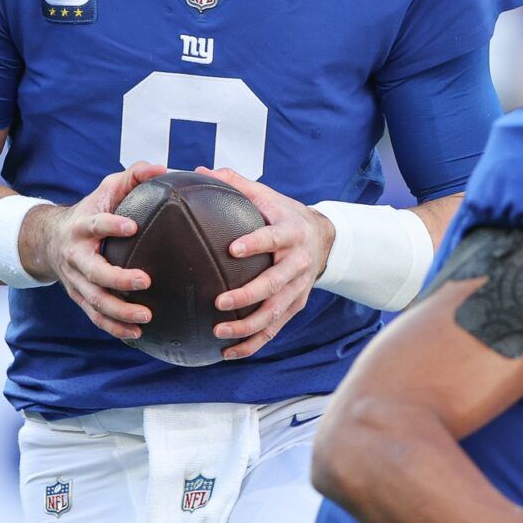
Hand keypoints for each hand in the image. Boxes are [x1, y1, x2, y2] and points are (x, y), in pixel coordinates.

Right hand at [28, 162, 164, 341]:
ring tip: (146, 317)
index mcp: (82, 226)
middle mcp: (76, 256)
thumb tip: (162, 169)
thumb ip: (133, 176)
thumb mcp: (107, 189)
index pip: (94, 224)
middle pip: (93, 271)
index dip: (110, 225)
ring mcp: (76, 280)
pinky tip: (137, 333)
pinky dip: (115, 327)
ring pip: (94, 301)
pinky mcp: (80, 297)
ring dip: (120, 311)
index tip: (131, 226)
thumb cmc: (91, 210)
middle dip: (117, 278)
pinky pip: (96, 317)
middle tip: (145, 280)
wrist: (50, 239)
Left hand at [196, 166, 334, 360]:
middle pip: (275, 284)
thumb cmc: (284, 214)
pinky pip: (273, 330)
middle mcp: (297, 263)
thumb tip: (198, 170)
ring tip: (218, 334)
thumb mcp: (267, 195)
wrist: (324, 238)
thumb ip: (236, 184)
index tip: (233, 249)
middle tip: (219, 303)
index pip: (273, 239)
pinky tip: (227, 353)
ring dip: (247, 327)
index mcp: (290, 234)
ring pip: (274, 314)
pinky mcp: (295, 306)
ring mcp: (298, 289)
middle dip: (248, 296)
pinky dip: (252, 344)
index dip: (256, 244)